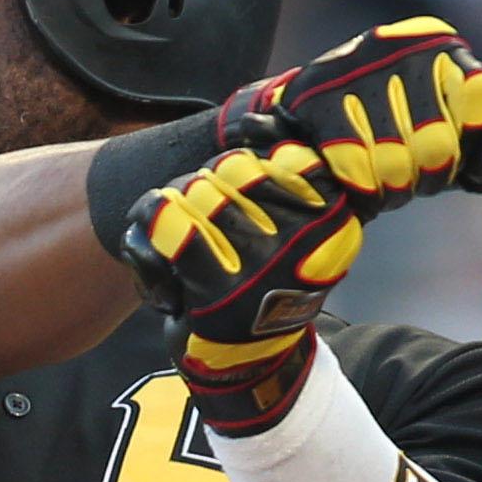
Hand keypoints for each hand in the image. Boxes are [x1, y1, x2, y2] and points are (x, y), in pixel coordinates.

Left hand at [122, 122, 365, 434]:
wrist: (248, 364)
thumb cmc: (263, 283)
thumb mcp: (291, 222)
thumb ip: (280, 167)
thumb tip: (260, 117)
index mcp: (333, 211)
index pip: (276, 150)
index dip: (242, 165)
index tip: (235, 197)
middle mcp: (308, 234)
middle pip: (229, 168)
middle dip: (203, 189)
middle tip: (202, 227)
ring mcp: (265, 260)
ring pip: (194, 191)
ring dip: (175, 212)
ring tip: (182, 243)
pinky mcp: (221, 286)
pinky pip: (166, 221)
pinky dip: (148, 229)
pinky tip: (156, 250)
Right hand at [216, 17, 481, 212]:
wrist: (305, 123)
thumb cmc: (390, 132)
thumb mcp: (448, 132)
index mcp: (438, 43)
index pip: (478, 98)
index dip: (458, 146)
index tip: (438, 153)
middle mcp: (400, 45)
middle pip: (437, 143)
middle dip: (423, 175)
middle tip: (405, 174)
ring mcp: (356, 68)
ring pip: (395, 160)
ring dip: (390, 186)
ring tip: (378, 176)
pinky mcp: (318, 99)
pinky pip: (354, 166)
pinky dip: (359, 187)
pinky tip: (352, 176)